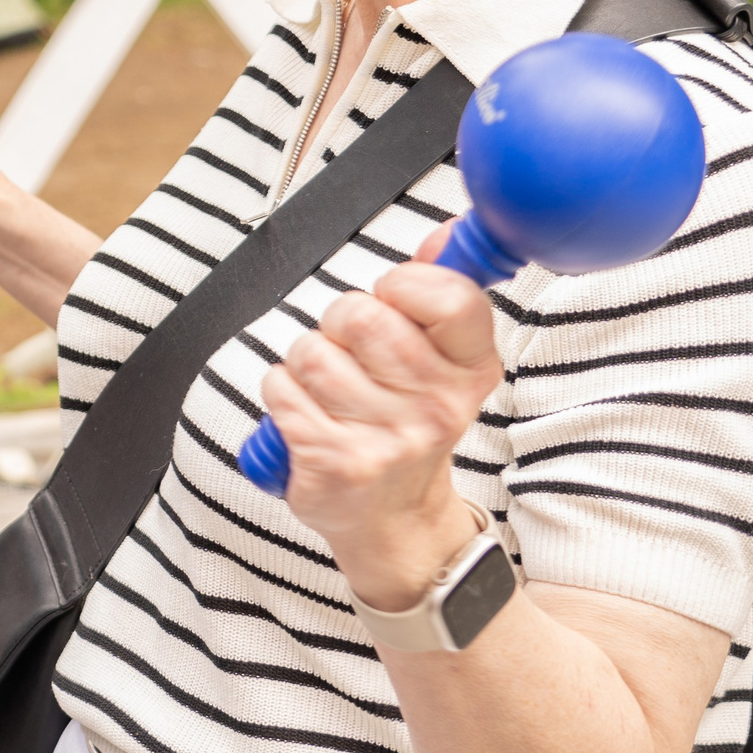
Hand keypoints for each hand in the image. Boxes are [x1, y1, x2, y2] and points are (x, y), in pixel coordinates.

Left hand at [261, 223, 506, 610]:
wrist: (393, 519)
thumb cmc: (406, 423)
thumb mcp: (440, 360)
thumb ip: (438, 290)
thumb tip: (447, 233)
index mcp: (470, 370)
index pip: (449, 296)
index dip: (404, 284)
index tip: (392, 299)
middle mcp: (437, 407)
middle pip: (360, 316)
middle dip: (339, 323)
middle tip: (351, 353)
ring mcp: (387, 439)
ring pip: (312, 351)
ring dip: (305, 362)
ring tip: (328, 390)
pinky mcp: (334, 462)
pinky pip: (281, 389)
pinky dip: (282, 393)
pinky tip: (307, 414)